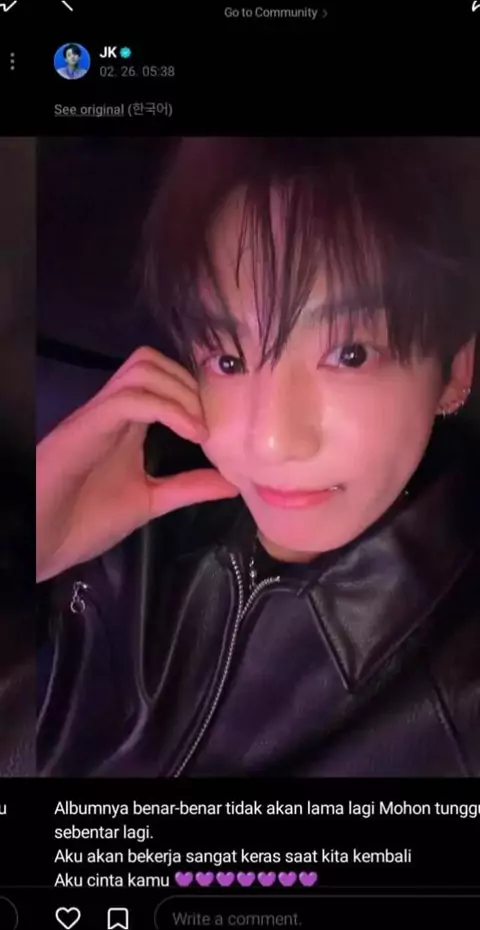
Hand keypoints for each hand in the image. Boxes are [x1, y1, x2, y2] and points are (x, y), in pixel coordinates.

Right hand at [36, 346, 238, 580]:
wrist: (44, 542)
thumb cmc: (85, 520)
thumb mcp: (150, 501)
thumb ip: (187, 487)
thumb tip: (232, 481)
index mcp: (127, 424)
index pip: (160, 377)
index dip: (193, 389)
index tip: (221, 421)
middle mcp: (113, 411)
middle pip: (151, 360)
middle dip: (188, 383)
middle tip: (212, 422)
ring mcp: (99, 415)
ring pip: (141, 368)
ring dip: (179, 391)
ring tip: (200, 429)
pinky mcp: (86, 427)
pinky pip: (129, 398)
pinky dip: (168, 408)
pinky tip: (190, 432)